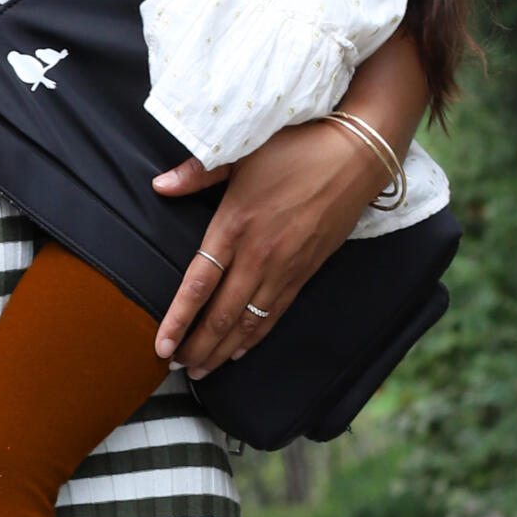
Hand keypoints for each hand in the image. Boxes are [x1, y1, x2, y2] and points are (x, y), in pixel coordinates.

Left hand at [150, 121, 378, 374]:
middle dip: (197, 346)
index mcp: (234, 225)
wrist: (356, 155)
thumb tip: (159, 185)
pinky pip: (276, 313)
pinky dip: (256, 336)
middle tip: (177, 368)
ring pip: (249, 322)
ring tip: (203, 369)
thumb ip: (197, 173)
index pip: (199, 284)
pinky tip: (241, 349)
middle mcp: (258, 254)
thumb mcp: (241, 151)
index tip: (161, 346)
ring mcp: (285, 267)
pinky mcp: (307, 271)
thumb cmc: (296, 147)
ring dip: (223, 350)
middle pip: (222, 314)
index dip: (178, 319)